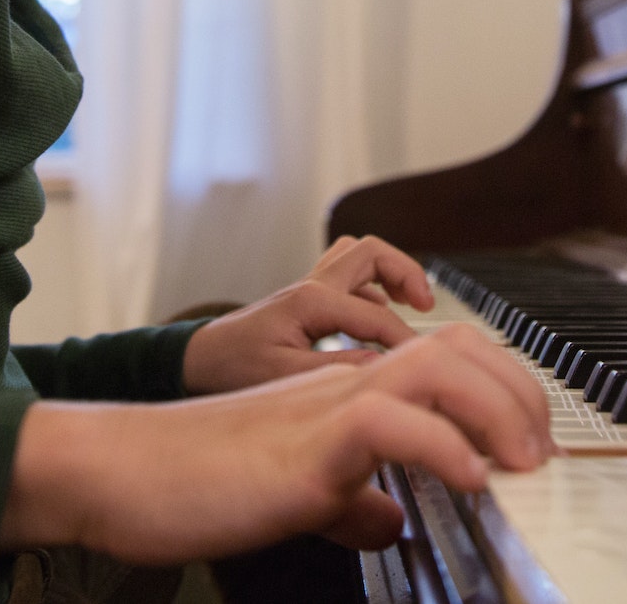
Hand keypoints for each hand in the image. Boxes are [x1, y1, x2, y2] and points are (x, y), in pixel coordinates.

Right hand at [0, 324, 553, 561]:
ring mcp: (324, 405)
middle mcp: (344, 383)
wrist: (120, 472)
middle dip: (521, 392)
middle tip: (545, 453)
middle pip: (458, 346)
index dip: (504, 389)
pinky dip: (443, 447)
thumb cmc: (196, 480)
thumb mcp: (296, 494)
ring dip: (497, 408)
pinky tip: (468, 481)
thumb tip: (389, 521)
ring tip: (522, 463)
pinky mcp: (304, 441)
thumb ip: (347, 499)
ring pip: (436, 364)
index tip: (534, 443)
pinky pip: (389, 422)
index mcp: (346, 392)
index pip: (447, 358)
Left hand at [180, 236, 437, 394]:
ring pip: (359, 255)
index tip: (425, 364)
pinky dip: (372, 289)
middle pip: (371, 251)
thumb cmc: (233, 367)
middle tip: (426, 304)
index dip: (406, 341)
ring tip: (412, 302)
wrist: (199, 360)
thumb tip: (383, 367)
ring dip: (389, 272)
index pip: (377, 315)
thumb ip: (335, 371)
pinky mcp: (308, 299)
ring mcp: (310, 288)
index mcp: (311, 301)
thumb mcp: (283, 376)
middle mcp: (313, 286)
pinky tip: (377, 319)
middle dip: (406, 272)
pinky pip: (349, 278)